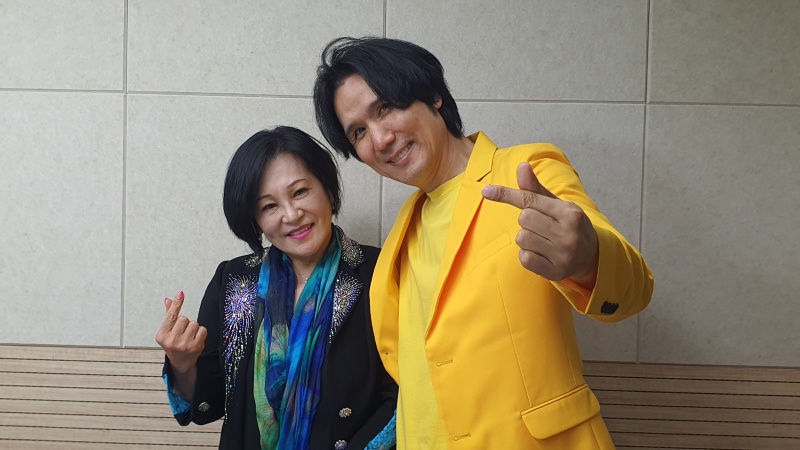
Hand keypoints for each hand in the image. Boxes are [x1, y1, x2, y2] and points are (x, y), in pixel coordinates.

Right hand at [154, 291, 206, 373]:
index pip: (170, 316)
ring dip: (193, 327)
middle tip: (182, 332)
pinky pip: (203, 329)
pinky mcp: (195, 347)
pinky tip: (195, 339)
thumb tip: (168, 299)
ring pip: (194, 323)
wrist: (181, 363)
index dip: (176, 304)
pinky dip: (201, 332)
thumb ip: (169, 315)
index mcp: (162, 335)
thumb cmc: (174, 344)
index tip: (181, 293)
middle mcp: (171, 341)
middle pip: (184, 318)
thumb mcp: (168, 331)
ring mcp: (184, 345)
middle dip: (185, 323)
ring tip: (189, 336)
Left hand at [481, 162, 598, 288]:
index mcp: (570, 213)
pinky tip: (541, 253)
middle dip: (527, 220)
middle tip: (542, 226)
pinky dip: (527, 255)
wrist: (590, 255)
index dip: (506, 194)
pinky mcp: (555, 271)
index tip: (486, 191)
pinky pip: (524, 258)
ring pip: (522, 238)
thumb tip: (522, 166)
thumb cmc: (568, 225)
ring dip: (526, 238)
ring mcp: (563, 254)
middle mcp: (569, 233)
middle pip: (524, 219)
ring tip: (543, 240)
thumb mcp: (556, 204)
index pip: (530, 200)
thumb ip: (535, 188)